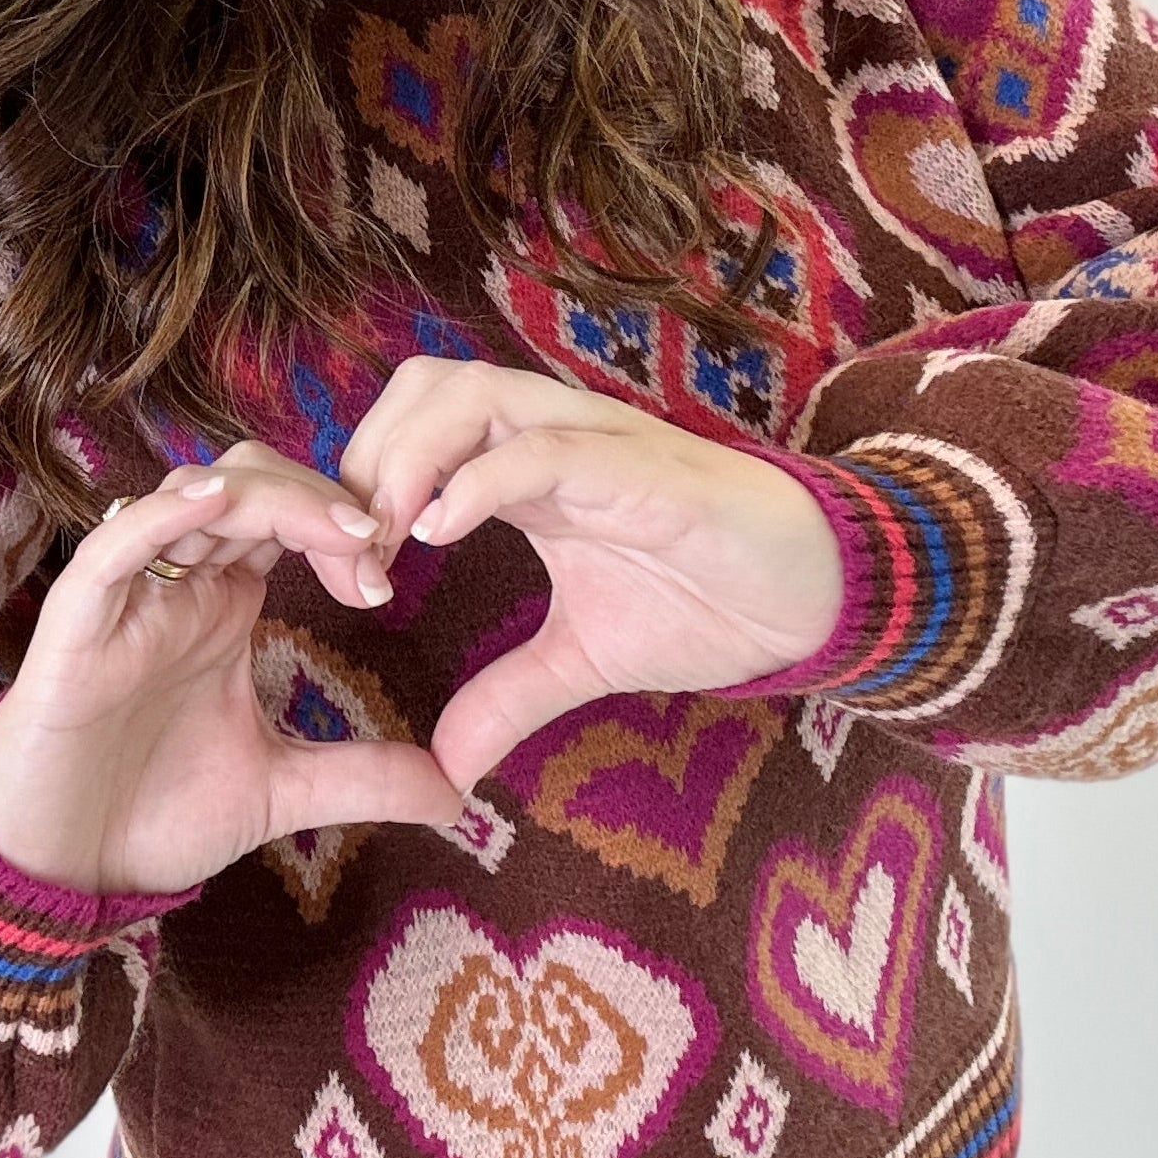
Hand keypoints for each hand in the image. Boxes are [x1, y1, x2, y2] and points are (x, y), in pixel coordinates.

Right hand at [0, 442, 463, 896]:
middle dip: (319, 499)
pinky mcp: (76, 625)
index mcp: (224, 604)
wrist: (55, 868)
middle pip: (250, 484)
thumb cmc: (149, 814)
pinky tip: (212, 505)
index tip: (388, 577)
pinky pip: (112, 548)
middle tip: (377, 545)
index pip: (290, 519)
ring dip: (268, 497)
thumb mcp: (278, 792)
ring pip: (191, 496)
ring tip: (335, 528)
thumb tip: (457, 793)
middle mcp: (178, 585)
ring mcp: (127, 598)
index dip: (344, 523)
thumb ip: (360, 779)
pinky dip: (160, 517)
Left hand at [336, 360, 844, 797]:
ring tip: (387, 546)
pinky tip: (439, 534)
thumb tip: (447, 769)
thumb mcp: (584, 660)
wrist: (811, 597)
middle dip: (365, 461)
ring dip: (408, 462)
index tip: (345, 580)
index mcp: (527, 466)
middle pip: (422, 388)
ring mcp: (593, 440)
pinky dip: (478, 479)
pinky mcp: (638, 464)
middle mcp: (549, 433)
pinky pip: (542, 446)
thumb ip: (510, 697)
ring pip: (470, 394)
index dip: (361, 490)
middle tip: (353, 558)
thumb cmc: (708, 603)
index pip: (411, 431)